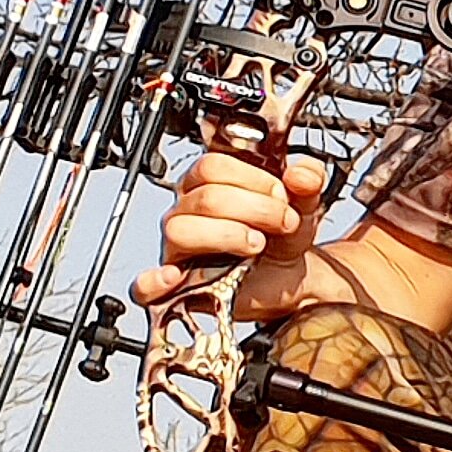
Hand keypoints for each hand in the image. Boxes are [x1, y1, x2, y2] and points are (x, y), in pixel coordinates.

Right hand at [135, 150, 329, 307]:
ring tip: (255, 245)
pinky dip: (154, 281)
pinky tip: (177, 276)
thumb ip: (307, 182)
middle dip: (255, 209)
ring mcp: (179, 246)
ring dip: (226, 235)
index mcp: (208, 183)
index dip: (253, 179)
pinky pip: (144, 285)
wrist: (288, 279)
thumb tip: (302, 173)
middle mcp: (187, 211)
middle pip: (205, 198)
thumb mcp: (302, 204)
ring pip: (181, 230)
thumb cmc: (281, 238)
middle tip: (281, 222)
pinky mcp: (176, 284)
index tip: (283, 195)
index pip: (213, 166)